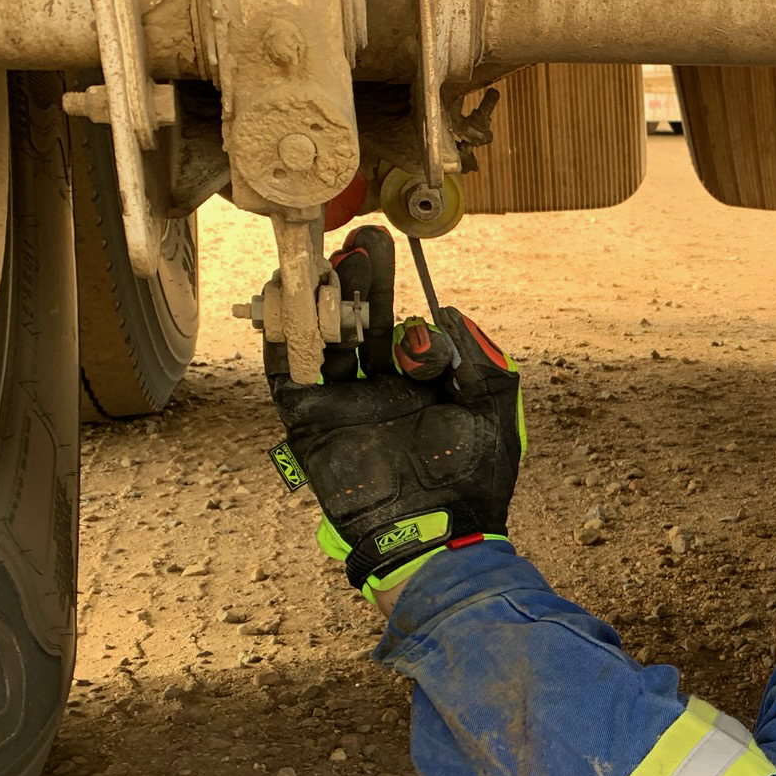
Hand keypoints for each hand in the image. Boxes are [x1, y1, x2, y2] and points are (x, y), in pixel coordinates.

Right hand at [265, 226, 524, 602]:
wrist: (434, 537)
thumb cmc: (473, 482)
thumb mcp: (493, 413)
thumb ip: (479, 359)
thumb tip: (448, 312)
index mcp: (424, 388)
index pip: (409, 335)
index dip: (413, 321)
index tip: (419, 318)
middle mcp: (380, 390)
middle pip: (364, 323)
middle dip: (365, 282)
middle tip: (366, 238)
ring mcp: (343, 405)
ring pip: (327, 339)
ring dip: (327, 299)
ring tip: (333, 259)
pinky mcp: (309, 424)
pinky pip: (288, 374)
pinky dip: (281, 336)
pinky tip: (285, 296)